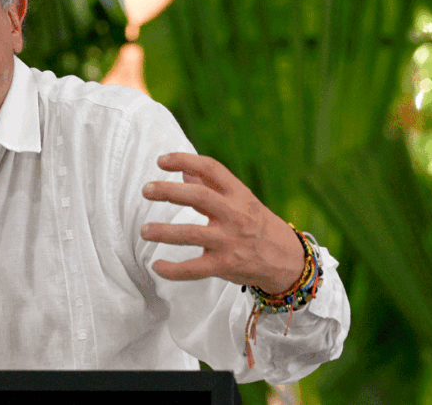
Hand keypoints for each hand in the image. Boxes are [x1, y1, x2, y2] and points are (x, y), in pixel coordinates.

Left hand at [139, 153, 303, 293]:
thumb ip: (213, 187)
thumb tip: (184, 172)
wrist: (287, 260)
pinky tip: (157, 266)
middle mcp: (235, 215)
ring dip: (163, 232)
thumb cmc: (258, 226)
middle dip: (168, 192)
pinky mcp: (225, 265)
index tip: (161, 161)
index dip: (185, 160)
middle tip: (146, 190)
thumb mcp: (241, 201)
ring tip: (144, 231)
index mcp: (239, 194)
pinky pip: (194, 268)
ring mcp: (230, 241)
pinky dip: (173, 269)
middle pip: (199, 197)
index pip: (211, 169)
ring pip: (191, 234)